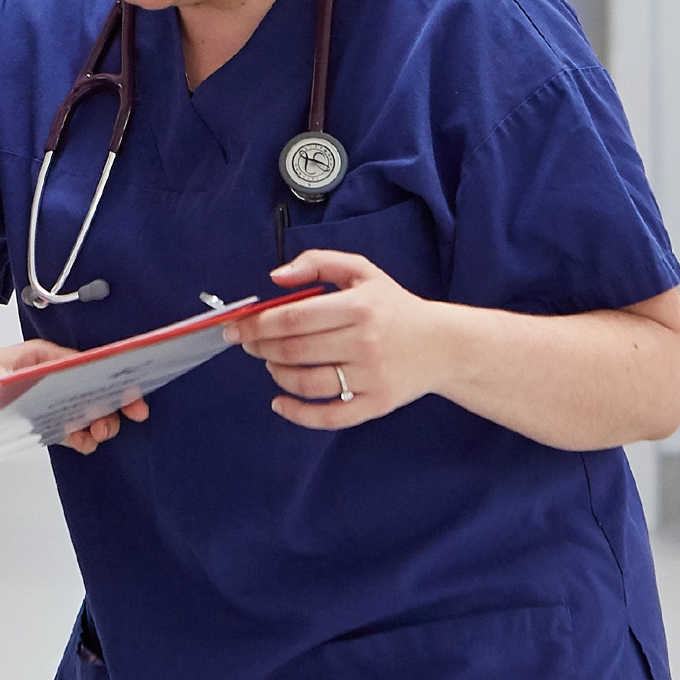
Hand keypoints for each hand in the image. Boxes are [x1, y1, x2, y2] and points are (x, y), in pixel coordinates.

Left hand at [0, 341, 147, 456]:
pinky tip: (82, 442)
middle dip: (109, 406)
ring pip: (81, 408)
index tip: (133, 399)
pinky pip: (64, 424)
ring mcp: (41, 395)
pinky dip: (77, 434)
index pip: (88, 365)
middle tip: (110, 425)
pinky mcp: (31, 416)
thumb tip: (70, 375)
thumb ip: (33, 377)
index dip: (115, 381)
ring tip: (94, 436)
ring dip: (94, 423)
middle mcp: (46, 373)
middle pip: (91, 388)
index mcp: (41, 356)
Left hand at [225, 250, 461, 430]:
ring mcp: (371, 377)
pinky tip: (280, 403)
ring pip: (307, 383)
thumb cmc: (394, 307)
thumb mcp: (362, 271)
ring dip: (277, 374)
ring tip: (271, 364)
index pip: (293, 317)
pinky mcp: (376, 404)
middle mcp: (365, 342)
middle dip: (260, 348)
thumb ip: (318, 263)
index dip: (257, 324)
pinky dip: (297, 413)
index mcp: (359, 306)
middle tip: (247, 344)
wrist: (443, 345)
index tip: (235, 326)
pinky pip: (329, 416)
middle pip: (294, 350)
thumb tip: (275, 277)